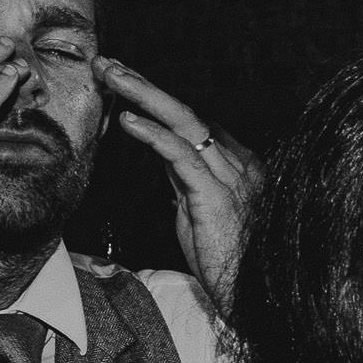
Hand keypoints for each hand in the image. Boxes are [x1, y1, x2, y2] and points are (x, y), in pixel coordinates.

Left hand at [102, 60, 262, 312]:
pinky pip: (182, 156)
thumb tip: (166, 161)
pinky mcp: (214, 196)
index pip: (192, 122)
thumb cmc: (229, 264)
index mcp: (236, 166)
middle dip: (144, 85)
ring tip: (111, 76)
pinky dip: (154, 134)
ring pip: (184, 122)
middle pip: (186, 112)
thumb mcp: (199, 214)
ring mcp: (229, 177)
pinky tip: (129, 120)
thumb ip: (186, 184)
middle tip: (109, 64)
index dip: (155, 99)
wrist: (254, 298)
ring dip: (143, 95)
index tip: (121, 83)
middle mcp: (236, 164)